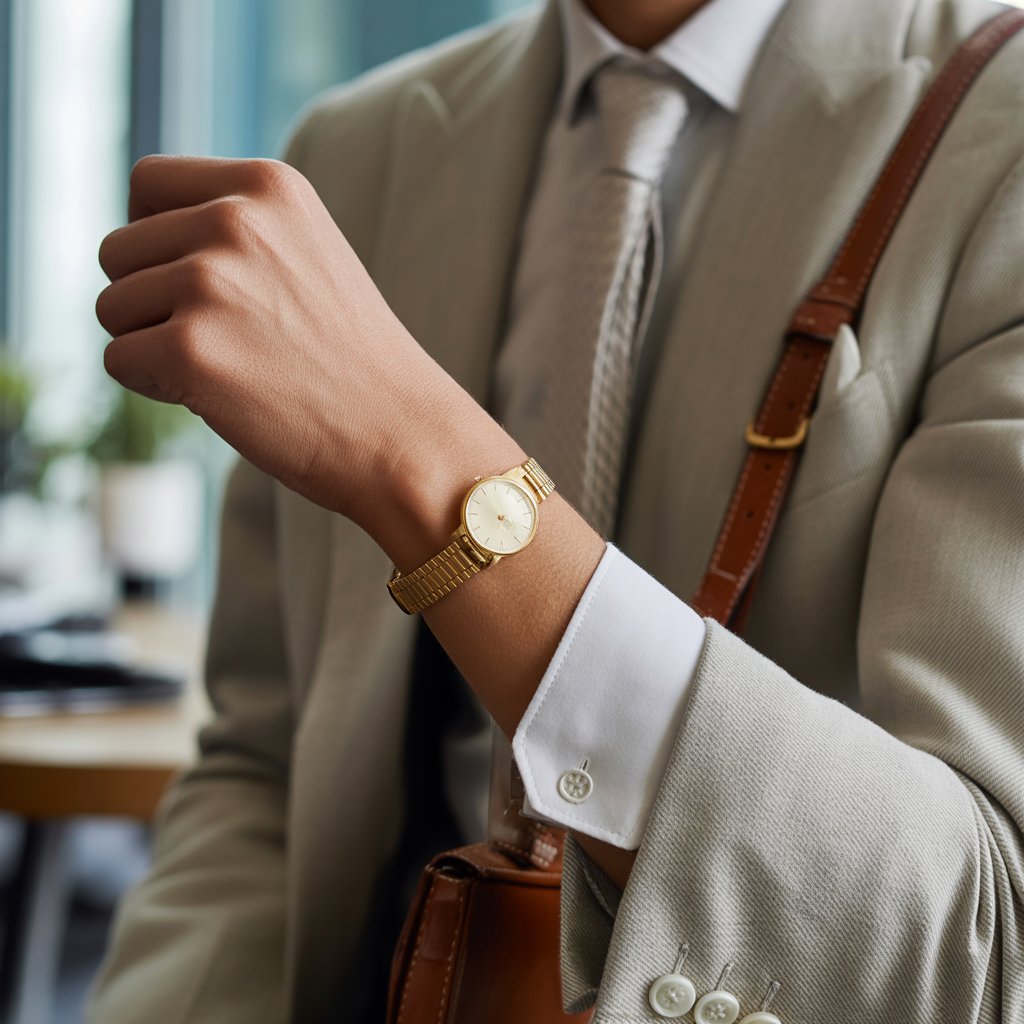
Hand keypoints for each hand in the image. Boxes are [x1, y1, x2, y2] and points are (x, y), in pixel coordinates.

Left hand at [96, 155, 451, 521]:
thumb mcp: (304, 254)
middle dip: (151, 301)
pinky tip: (221, 397)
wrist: (401, 434)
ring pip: (112, 308)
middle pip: (118, 251)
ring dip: (153, 345)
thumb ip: (232, 230)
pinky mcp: (191, 350)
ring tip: (232, 368)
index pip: (146, 183)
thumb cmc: (350, 358)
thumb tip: (136, 239)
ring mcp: (211, 283)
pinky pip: (119, 361)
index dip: (153, 238)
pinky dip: (156, 388)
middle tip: (226, 341)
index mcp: (267, 185)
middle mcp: (235, 219)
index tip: (197, 284)